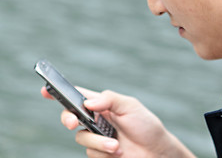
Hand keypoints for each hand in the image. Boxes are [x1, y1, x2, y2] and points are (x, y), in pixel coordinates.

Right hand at [41, 87, 194, 157]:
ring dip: (97, 141)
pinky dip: (103, 152)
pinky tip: (117, 152)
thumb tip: (88, 103)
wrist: (156, 151)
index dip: (60, 93)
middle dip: (68, 118)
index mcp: (102, 104)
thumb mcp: (131, 106)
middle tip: (74, 122)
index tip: (45, 90)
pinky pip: (90, 152)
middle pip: (70, 116)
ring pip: (81, 137)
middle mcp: (96, 120)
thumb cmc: (146, 125)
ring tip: (115, 145)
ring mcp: (96, 137)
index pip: (78, 96)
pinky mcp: (99, 153)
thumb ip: (109, 100)